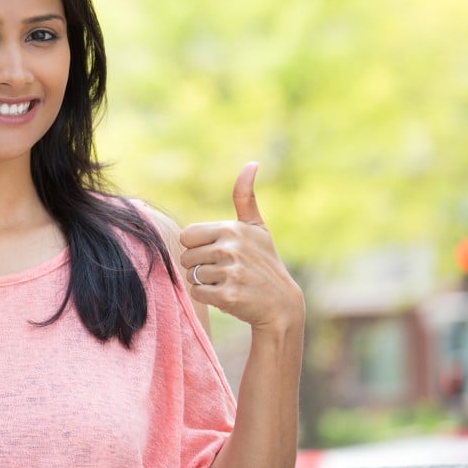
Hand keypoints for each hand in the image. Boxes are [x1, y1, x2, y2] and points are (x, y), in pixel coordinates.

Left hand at [179, 162, 303, 334]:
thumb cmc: (264, 262)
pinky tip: (227, 295)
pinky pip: (198, 293)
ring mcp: (230, 272)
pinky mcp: (228, 295)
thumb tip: (252, 163)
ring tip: (227, 282)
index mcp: (232, 229)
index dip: (197, 247)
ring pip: (191, 276)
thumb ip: (245, 197)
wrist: (281, 303)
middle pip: (186, 257)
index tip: (216, 252)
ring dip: (204, 283)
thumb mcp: (257, 228)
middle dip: (199, 266)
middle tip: (223, 271)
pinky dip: (208, 298)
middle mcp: (231, 248)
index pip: (187, 236)